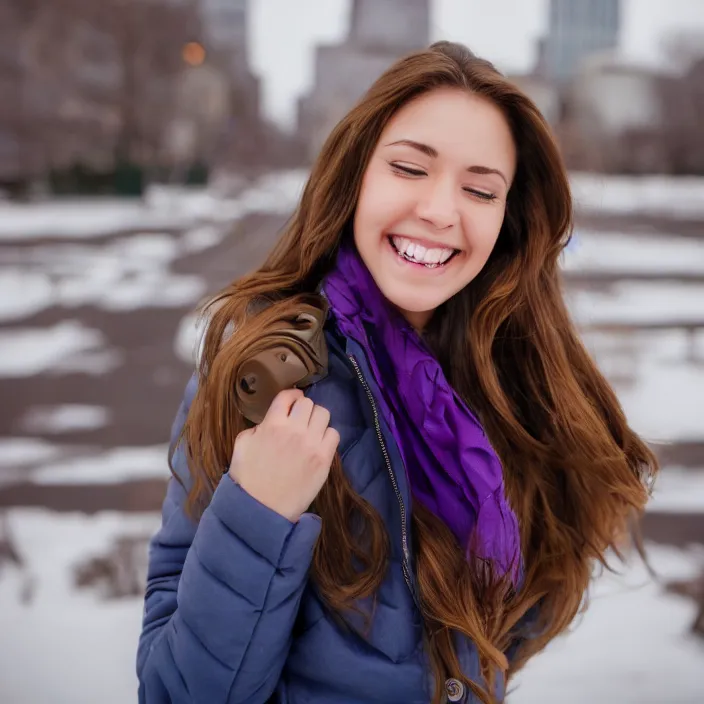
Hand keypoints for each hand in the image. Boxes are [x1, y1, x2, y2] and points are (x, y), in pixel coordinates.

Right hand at [229, 389, 339, 521]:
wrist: (261, 508)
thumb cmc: (247, 478)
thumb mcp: (242, 445)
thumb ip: (257, 427)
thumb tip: (270, 422)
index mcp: (272, 424)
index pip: (287, 396)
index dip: (291, 395)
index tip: (293, 400)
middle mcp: (295, 430)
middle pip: (308, 403)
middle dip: (302, 408)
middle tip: (299, 418)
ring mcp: (312, 444)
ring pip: (324, 414)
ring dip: (316, 419)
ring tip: (311, 429)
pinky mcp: (324, 459)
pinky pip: (334, 434)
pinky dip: (327, 435)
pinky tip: (318, 444)